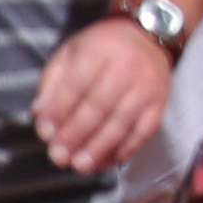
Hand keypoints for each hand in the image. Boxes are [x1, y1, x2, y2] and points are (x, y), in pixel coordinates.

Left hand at [31, 14, 173, 175]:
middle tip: (58, 157)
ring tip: (80, 166)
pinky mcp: (160, 103)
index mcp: (100, 49)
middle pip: (99, 106)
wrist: (149, 35)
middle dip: (76, 135)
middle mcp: (128, 66)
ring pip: (122, 122)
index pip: (76, 84)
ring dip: (99, 148)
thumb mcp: (71, 52)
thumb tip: (41, 115)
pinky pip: (143, 132)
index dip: (59, 111)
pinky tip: (106, 162)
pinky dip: (124, 150)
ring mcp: (148, 87)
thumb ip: (53, 82)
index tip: (44, 133)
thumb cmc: (101, 47)